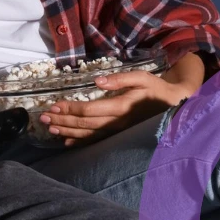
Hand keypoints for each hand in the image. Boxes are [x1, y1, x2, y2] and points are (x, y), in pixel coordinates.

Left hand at [41, 70, 193, 146]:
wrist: (176, 106)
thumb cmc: (157, 88)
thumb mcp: (142, 77)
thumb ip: (120, 79)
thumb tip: (97, 80)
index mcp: (121, 107)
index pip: (90, 110)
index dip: (70, 108)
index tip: (54, 105)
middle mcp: (117, 123)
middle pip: (84, 124)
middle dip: (63, 120)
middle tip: (44, 118)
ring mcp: (118, 131)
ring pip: (88, 134)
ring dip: (67, 131)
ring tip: (50, 128)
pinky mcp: (119, 135)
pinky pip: (97, 141)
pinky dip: (80, 142)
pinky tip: (67, 142)